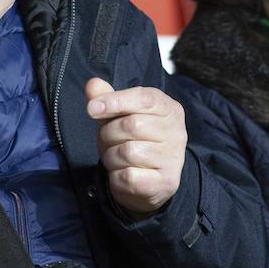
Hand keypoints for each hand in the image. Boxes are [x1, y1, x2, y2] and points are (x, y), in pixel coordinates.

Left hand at [86, 78, 185, 216]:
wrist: (149, 181)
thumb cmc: (134, 141)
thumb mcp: (119, 115)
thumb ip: (107, 98)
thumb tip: (93, 85)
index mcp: (169, 109)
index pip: (144, 98)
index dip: (115, 101)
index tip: (91, 108)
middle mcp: (177, 132)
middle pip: (131, 125)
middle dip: (108, 134)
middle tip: (109, 140)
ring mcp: (173, 159)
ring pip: (127, 152)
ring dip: (111, 157)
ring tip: (116, 158)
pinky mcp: (165, 182)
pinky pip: (128, 176)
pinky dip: (116, 176)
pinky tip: (122, 174)